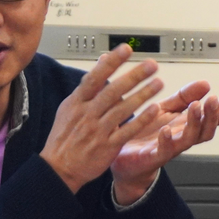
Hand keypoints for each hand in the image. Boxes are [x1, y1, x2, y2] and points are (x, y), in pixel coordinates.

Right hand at [40, 44, 165, 192]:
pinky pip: (127, 130)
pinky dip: (141, 120)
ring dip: (142, 95)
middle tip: (151, 65)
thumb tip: (101, 63)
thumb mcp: (69, 108)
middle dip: (133, 76)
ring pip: (123, 109)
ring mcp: (97, 131)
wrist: (59, 168)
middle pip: (113, 91)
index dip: (111, 63)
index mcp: (77, 103)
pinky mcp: (107, 146)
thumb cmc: (64, 137)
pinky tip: (154, 109)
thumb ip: (87, 87)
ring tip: (158, 83)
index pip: (95, 77)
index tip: (126, 49)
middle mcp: (87, 115)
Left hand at [110, 83, 218, 204]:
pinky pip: (164, 151)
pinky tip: (166, 130)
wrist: (123, 158)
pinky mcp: (152, 157)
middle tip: (213, 99)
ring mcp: (169, 148)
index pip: (211, 116)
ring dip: (195, 123)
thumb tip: (205, 83)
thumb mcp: (165, 109)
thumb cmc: (145, 133)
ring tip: (195, 107)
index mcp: (186, 125)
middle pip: (206, 130)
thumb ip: (184, 97)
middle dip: (212, 114)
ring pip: (189, 139)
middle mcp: (181, 138)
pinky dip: (167, 141)